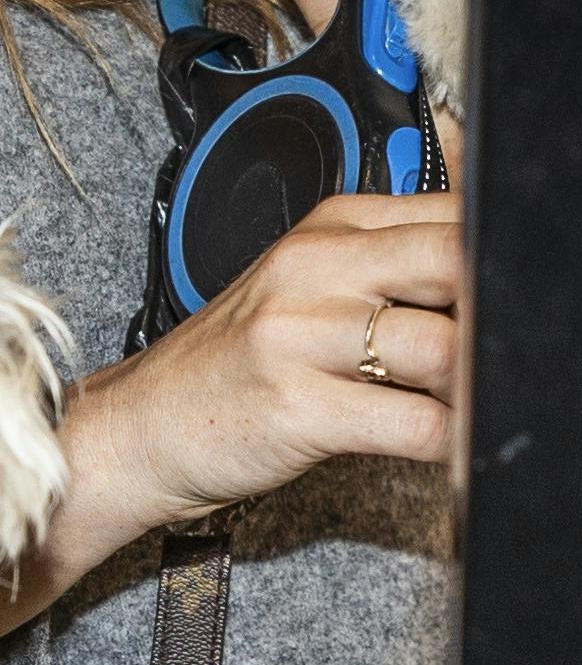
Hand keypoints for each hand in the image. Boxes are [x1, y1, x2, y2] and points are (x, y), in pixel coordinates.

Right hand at [0, 0, 459, 664]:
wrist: (141, 429)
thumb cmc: (237, 366)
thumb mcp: (311, 287)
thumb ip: (397, 260)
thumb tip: (493, 247)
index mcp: (329, 226)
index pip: (456, 213)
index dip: (506, 258)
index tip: (524, 293)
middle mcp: (314, 267)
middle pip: (459, 264)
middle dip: (500, 313)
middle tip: (513, 351)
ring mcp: (301, 334)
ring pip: (446, 346)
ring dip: (481, 385)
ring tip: (484, 405)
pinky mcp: (297, 405)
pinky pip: (415, 424)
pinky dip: (453, 443)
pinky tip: (455, 451)